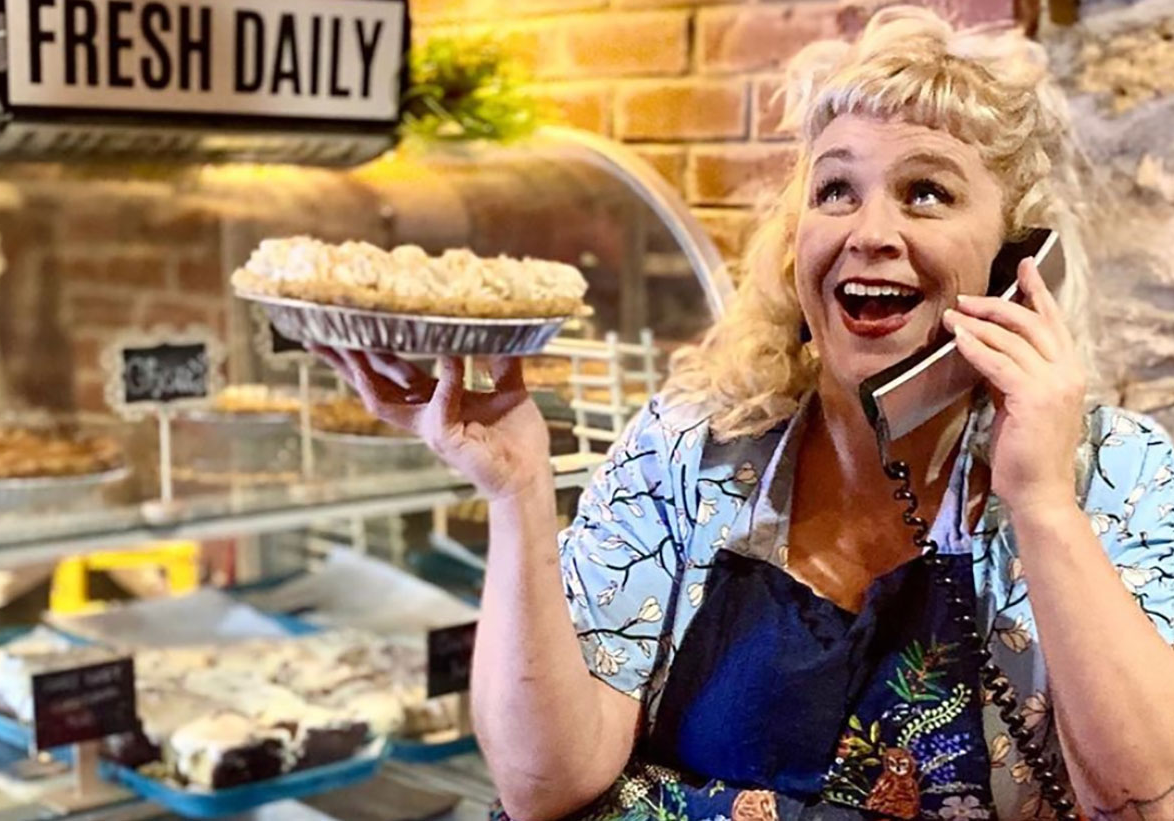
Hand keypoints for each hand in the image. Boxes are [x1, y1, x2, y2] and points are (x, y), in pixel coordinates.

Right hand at [309, 347, 551, 500]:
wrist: (530, 474)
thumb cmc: (518, 440)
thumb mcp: (509, 390)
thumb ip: (502, 361)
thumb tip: (501, 328)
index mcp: (434, 400)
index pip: (393, 373)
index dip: (371, 353)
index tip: (352, 329)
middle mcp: (424, 414)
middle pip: (373, 384)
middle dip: (345, 362)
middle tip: (320, 335)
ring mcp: (429, 427)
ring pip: (382, 399)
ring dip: (363, 373)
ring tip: (349, 346)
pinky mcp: (444, 437)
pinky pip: (440, 402)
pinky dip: (447, 376)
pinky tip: (451, 354)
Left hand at [942, 257, 1085, 514]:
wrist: (1040, 491)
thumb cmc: (1027, 453)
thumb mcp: (1020, 404)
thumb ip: (1012, 376)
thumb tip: (988, 352)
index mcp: (1069, 371)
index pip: (1053, 322)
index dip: (1037, 292)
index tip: (1024, 266)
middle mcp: (1067, 372)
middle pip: (1031, 322)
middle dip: (998, 304)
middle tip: (967, 297)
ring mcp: (1053, 384)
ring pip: (1011, 339)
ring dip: (978, 324)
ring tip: (953, 315)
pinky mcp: (1031, 397)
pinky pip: (997, 362)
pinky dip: (975, 347)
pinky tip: (956, 338)